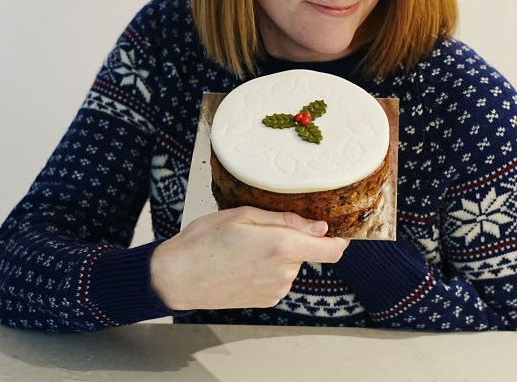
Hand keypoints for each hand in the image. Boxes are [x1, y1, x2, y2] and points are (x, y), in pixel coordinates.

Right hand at [150, 206, 348, 310]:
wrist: (178, 277)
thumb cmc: (205, 241)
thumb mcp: (244, 216)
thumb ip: (286, 221)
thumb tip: (318, 227)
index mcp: (282, 247)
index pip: (332, 250)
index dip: (338, 240)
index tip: (333, 231)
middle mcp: (284, 272)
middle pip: (304, 252)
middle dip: (289, 240)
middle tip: (257, 231)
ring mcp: (276, 289)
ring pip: (289, 265)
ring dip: (276, 255)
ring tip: (243, 249)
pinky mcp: (266, 300)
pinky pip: (277, 279)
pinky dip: (266, 270)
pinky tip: (241, 264)